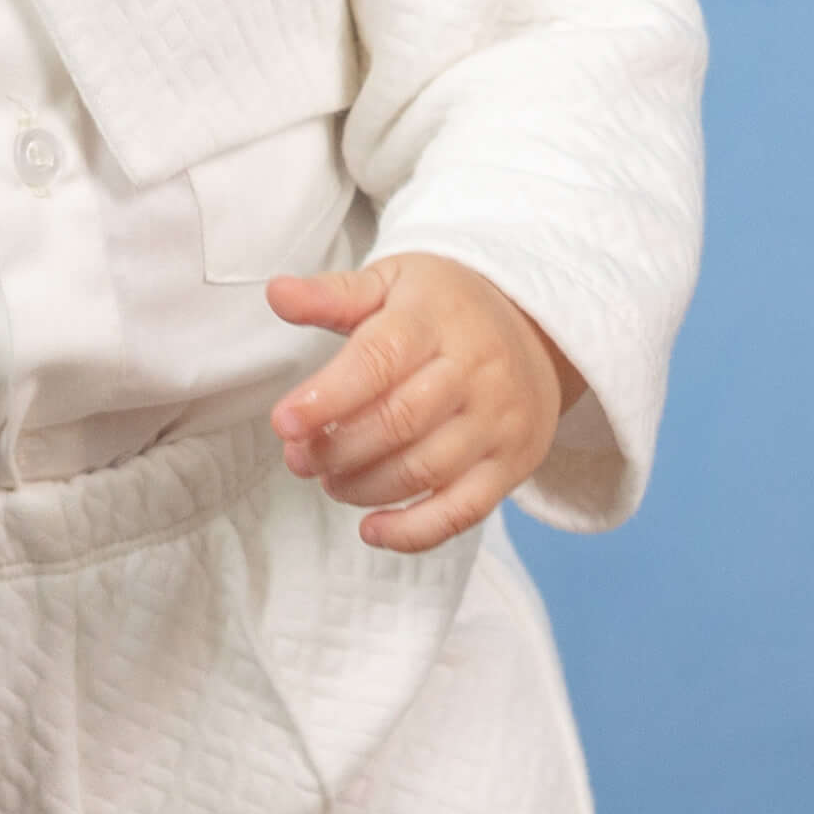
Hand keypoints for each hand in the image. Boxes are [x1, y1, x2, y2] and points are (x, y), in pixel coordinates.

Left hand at [266, 253, 583, 551]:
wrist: (536, 330)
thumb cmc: (446, 307)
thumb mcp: (391, 281)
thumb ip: (333, 294)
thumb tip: (277, 293)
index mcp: (435, 318)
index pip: (379, 360)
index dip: (328, 396)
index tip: (284, 421)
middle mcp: (475, 369)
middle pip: (398, 422)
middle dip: (336, 448)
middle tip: (298, 457)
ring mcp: (499, 420)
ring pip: (425, 470)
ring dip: (363, 486)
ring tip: (328, 479)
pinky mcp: (513, 463)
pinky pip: (463, 510)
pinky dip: (413, 531)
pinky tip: (372, 529)